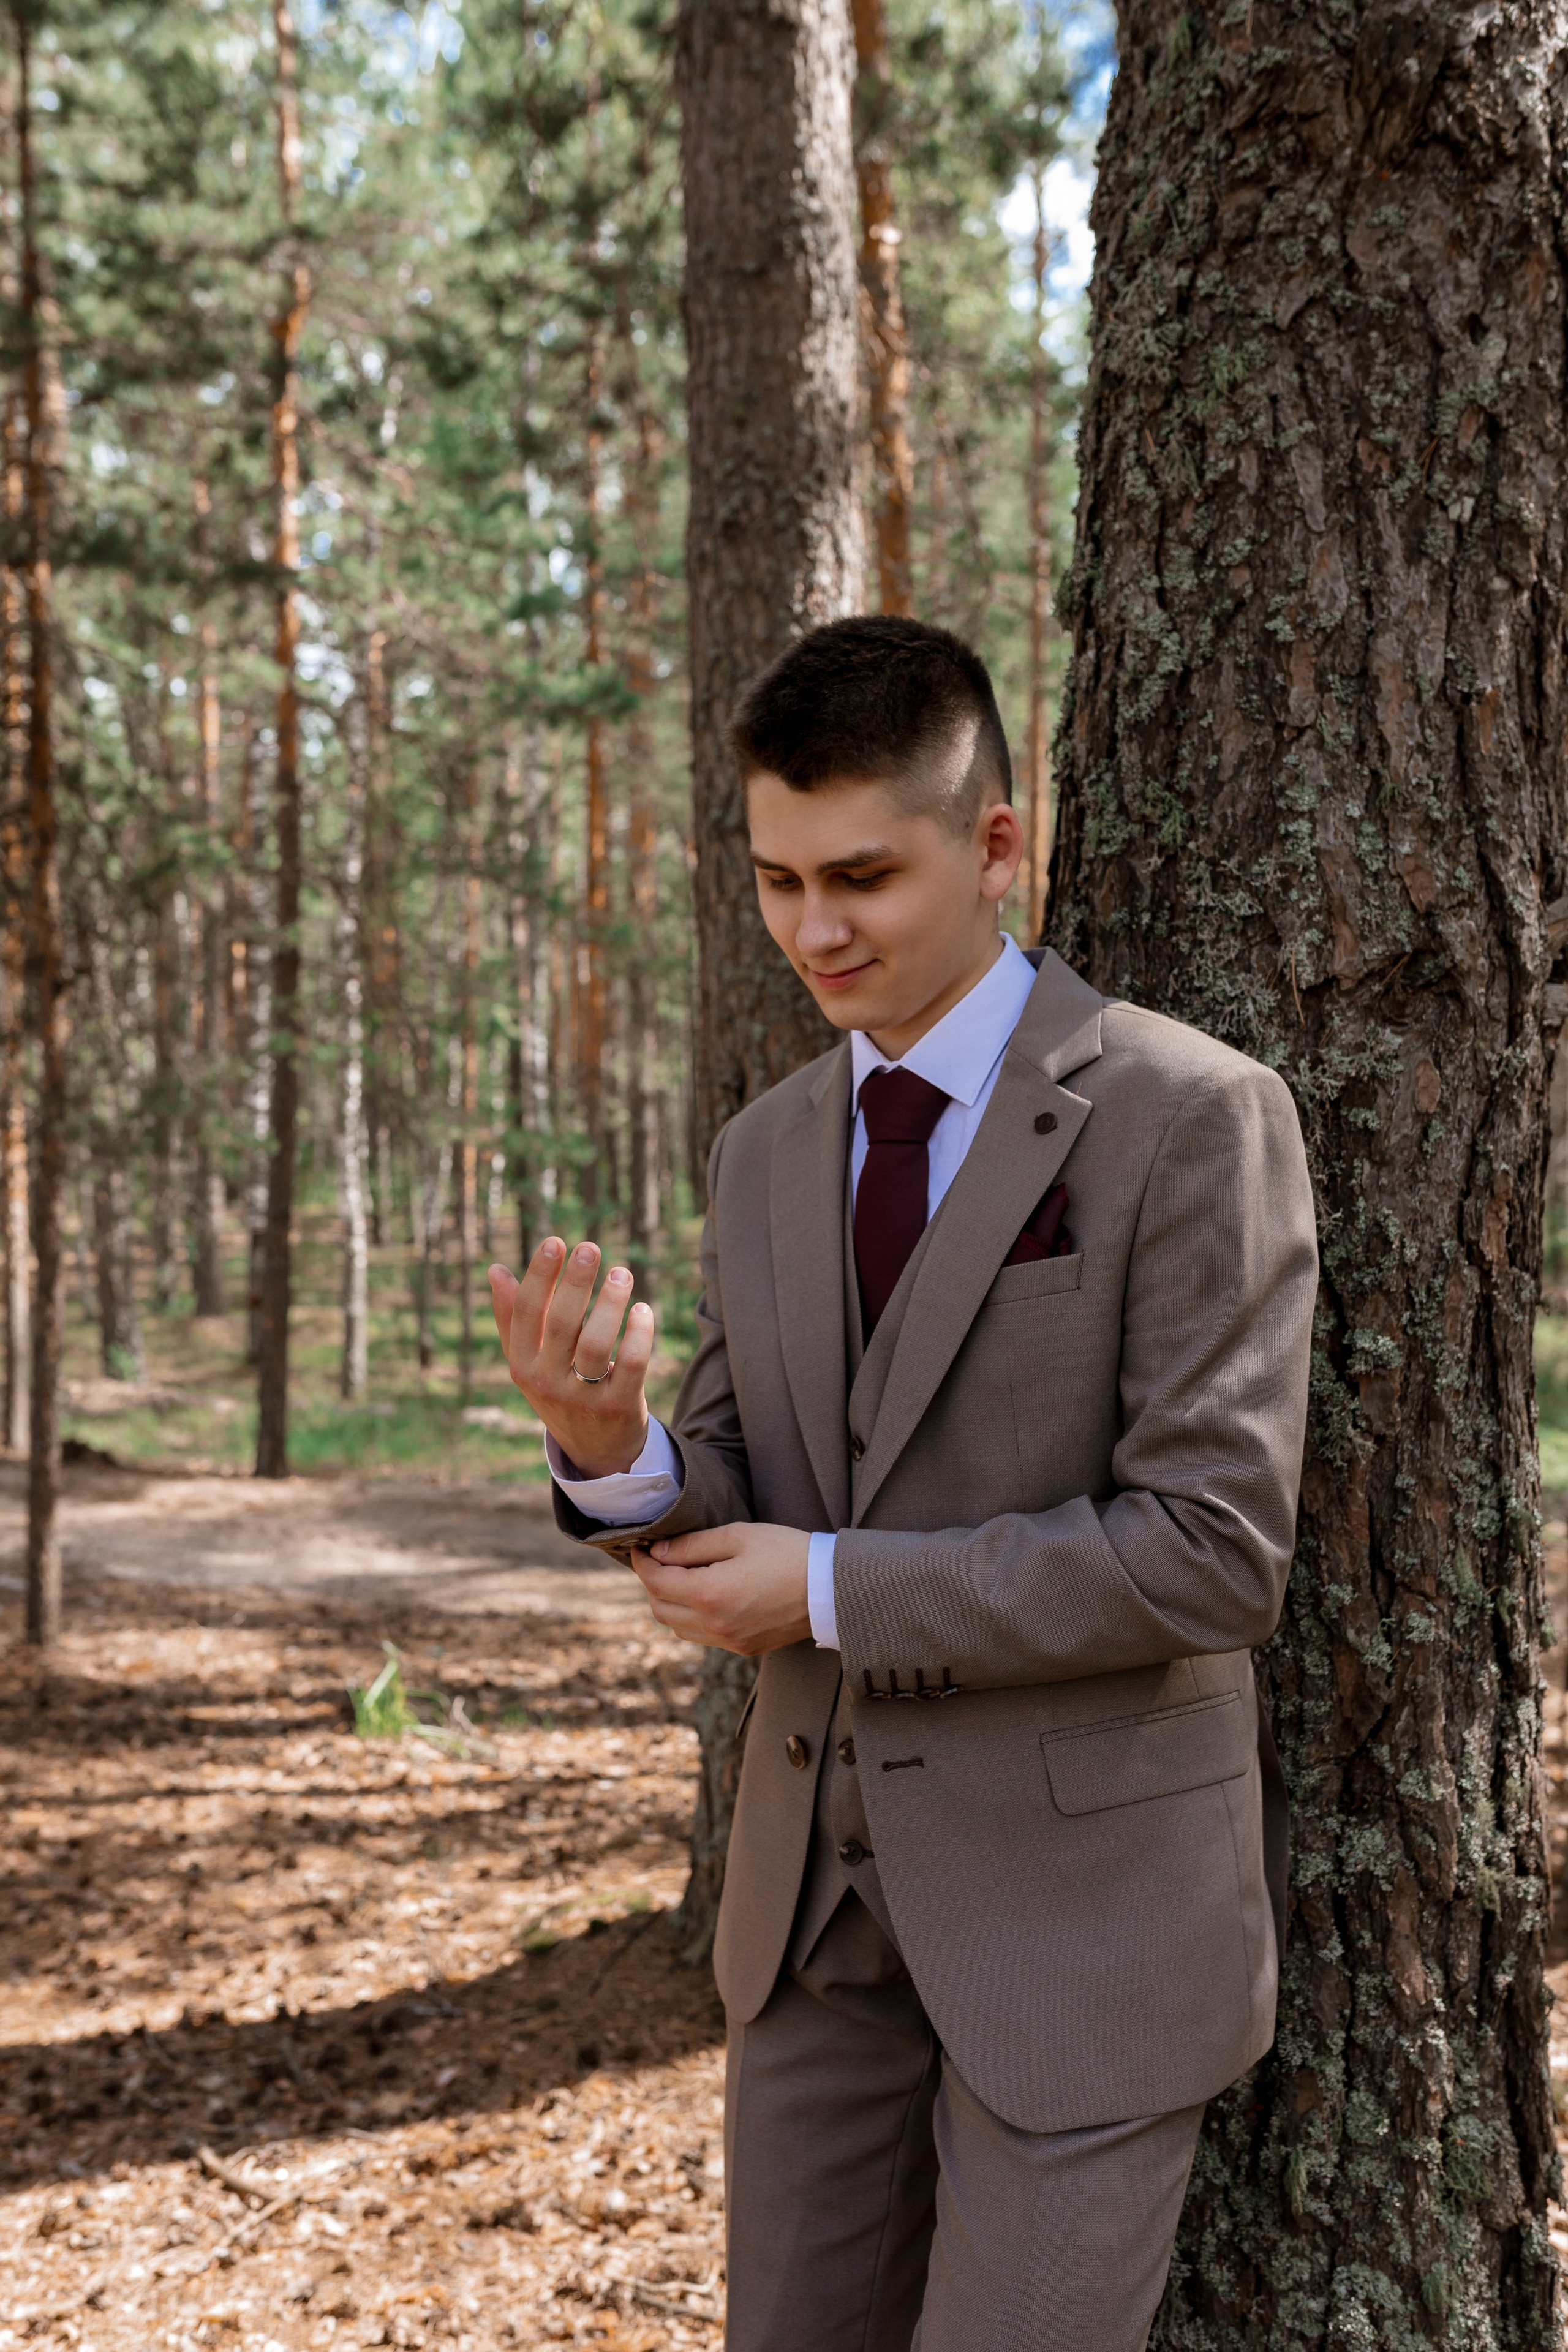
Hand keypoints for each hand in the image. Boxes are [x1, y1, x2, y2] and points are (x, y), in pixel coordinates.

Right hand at [488, 1240, 653, 1477]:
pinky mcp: (618, 1408)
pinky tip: (643, 1310)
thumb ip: (513, 1317)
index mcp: (522, 1365)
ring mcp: (582, 1398)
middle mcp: (547, 1383)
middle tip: (591, 1247)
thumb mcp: (530, 1361)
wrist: (595, 1449)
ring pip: (595, 1345)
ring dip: (609, 1304)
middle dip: (575, 1282)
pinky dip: (638, 1336)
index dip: (539, 1276)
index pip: (525, 1314)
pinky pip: (630, 1367)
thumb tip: (495, 1269)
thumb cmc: (559, 1389)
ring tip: (622, 1272)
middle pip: (560, 1325)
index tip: (556, 1241)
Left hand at [629, 1523, 811, 1655]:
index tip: (641, 1547)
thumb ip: (692, 1544)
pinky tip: (706, 1596)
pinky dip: (692, 1618)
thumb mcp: (739, 1536)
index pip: (655, 1581)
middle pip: (660, 1608)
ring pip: (677, 1628)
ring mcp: (729, 1642)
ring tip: (683, 1576)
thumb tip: (658, 1552)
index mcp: (711, 1594)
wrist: (831, 1589)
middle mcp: (715, 1625)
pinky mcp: (743, 1649)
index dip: (642, 1562)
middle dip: (652, 1582)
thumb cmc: (788, 1553)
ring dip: (670, 1603)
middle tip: (660, 1558)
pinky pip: (701, 1637)